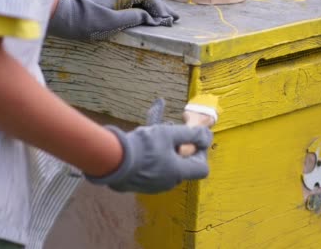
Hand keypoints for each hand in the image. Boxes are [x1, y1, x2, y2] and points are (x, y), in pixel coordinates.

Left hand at [48, 0, 179, 40]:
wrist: (60, 17)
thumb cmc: (85, 22)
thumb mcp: (112, 23)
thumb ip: (133, 18)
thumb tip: (149, 17)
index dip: (159, 7)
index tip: (168, 20)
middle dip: (158, 7)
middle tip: (173, 18)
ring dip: (149, 7)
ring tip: (161, 18)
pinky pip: (126, 0)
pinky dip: (138, 8)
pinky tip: (142, 15)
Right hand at [86, 99, 211, 193]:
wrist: (113, 160)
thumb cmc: (143, 146)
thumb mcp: (169, 133)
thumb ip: (191, 134)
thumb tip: (207, 135)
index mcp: (178, 173)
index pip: (202, 168)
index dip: (201, 153)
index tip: (191, 140)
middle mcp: (168, 183)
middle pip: (183, 167)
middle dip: (179, 149)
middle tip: (169, 133)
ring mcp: (153, 186)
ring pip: (166, 167)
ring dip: (164, 152)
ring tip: (153, 136)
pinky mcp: (139, 185)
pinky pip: (152, 171)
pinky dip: (152, 159)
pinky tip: (141, 147)